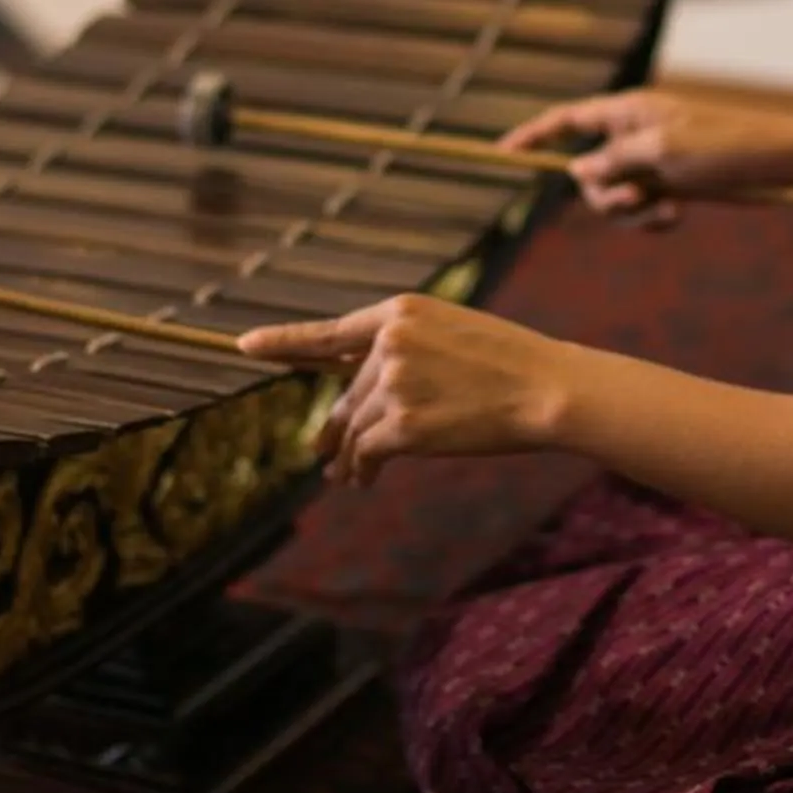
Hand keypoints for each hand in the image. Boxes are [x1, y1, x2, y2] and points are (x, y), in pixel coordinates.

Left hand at [236, 295, 572, 486]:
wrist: (547, 388)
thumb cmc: (510, 363)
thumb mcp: (452, 333)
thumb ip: (404, 349)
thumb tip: (361, 389)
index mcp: (400, 311)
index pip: (331, 332)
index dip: (284, 341)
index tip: (245, 345)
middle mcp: (390, 342)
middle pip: (349, 393)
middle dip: (337, 426)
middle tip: (321, 455)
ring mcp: (394, 383)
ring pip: (356, 426)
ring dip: (348, 455)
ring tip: (344, 476)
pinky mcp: (403, 425)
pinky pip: (368, 452)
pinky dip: (362, 470)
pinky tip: (364, 481)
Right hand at [501, 87, 792, 222]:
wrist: (777, 164)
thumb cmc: (724, 144)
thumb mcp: (662, 151)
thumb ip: (614, 162)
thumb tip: (577, 174)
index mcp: (628, 112)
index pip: (568, 120)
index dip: (534, 135)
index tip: (502, 154)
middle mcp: (633, 136)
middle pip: (586, 172)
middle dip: (604, 195)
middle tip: (634, 198)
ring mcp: (650, 164)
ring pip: (612, 199)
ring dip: (630, 213)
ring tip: (665, 210)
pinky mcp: (669, 187)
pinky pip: (640, 212)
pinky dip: (651, 220)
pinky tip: (676, 217)